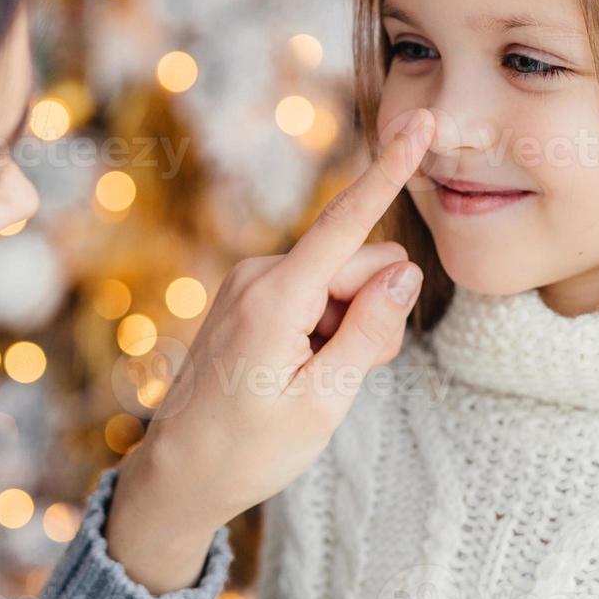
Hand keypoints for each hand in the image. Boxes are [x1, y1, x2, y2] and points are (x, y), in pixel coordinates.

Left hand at [105, 108, 435, 592]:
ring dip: (347, 326)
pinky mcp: (248, 295)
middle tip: (346, 375)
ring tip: (313, 380)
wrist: (179, 475)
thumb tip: (404, 271)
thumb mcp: (323, 401)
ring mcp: (249, 283)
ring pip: (339, 282)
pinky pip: (312, 293)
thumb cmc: (249, 449)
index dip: (390, 171)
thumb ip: (369, 332)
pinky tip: (298, 370)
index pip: (347, 222)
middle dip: (372, 310)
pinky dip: (324, 327)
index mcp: (276, 298)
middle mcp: (259, 275)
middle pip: (357, 264)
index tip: (420, 123)